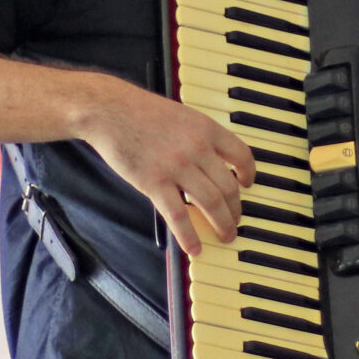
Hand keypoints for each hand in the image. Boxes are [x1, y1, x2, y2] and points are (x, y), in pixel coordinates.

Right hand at [74, 78, 258, 256]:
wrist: (109, 110)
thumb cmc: (141, 112)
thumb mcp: (181, 115)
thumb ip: (199, 136)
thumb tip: (213, 160)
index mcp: (206, 129)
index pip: (242, 155)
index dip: (248, 174)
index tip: (247, 184)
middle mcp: (197, 148)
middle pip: (229, 187)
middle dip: (236, 209)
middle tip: (235, 221)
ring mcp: (177, 166)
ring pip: (211, 203)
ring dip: (222, 224)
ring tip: (225, 236)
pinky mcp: (154, 182)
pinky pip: (178, 216)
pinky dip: (189, 236)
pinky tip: (194, 248)